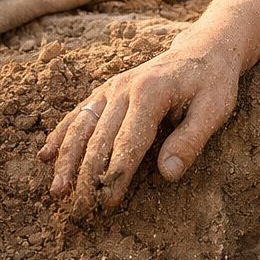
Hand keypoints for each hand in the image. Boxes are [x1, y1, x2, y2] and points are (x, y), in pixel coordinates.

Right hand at [37, 43, 238, 212]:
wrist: (202, 50)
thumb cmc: (211, 83)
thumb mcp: (215, 110)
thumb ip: (191, 141)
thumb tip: (168, 174)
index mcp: (151, 94)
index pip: (128, 141)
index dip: (117, 174)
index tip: (108, 202)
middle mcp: (124, 89)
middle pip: (99, 139)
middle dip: (88, 176)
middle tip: (82, 209)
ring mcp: (111, 88)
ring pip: (81, 127)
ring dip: (66, 160)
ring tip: (57, 191)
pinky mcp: (106, 91)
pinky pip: (78, 114)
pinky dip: (61, 135)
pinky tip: (45, 155)